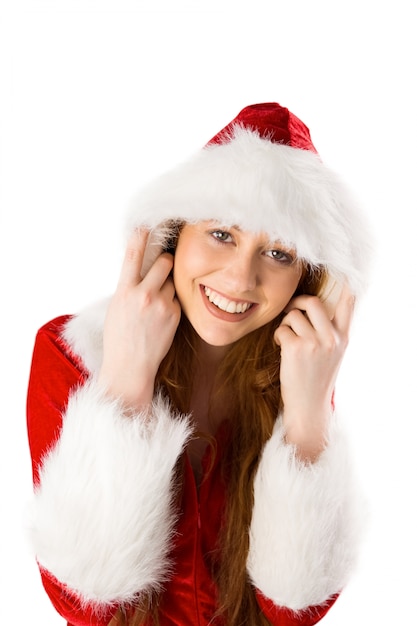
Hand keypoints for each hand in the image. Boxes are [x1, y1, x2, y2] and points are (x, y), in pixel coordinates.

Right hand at [98, 229, 180, 411]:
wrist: (130, 366)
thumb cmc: (119, 337)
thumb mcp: (117, 307)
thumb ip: (128, 287)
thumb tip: (141, 270)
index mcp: (125, 291)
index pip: (133, 256)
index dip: (140, 236)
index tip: (145, 224)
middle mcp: (144, 295)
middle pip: (164, 262)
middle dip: (166, 260)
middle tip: (164, 264)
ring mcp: (162, 305)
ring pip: (173, 281)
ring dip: (168, 285)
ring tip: (157, 303)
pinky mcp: (175, 315)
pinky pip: (177, 299)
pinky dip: (172, 303)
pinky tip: (162, 318)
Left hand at [274, 285, 354, 458]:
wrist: (308, 406)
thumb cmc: (315, 379)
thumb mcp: (332, 354)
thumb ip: (330, 332)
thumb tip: (315, 308)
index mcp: (342, 337)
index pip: (348, 305)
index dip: (345, 286)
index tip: (343, 273)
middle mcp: (331, 338)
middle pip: (312, 302)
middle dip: (297, 303)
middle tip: (290, 312)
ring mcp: (315, 342)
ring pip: (293, 315)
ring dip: (285, 325)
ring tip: (287, 340)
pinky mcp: (296, 348)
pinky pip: (281, 329)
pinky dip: (277, 336)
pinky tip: (281, 348)